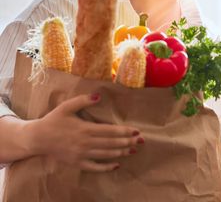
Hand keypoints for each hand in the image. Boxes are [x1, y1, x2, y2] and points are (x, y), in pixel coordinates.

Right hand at [27, 93, 142, 171]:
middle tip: (141, 141)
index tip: (137, 131)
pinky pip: (94, 167)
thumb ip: (82, 100)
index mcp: (84, 129)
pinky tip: (116, 165)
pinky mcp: (76, 163)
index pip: (109, 131)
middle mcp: (85, 143)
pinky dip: (106, 167)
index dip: (124, 131)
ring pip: (105, 155)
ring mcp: (81, 154)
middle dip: (127, 142)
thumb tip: (99, 96)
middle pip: (111, 143)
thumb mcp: (66, 107)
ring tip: (133, 150)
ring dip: (121, 152)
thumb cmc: (53, 120)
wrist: (37, 138)